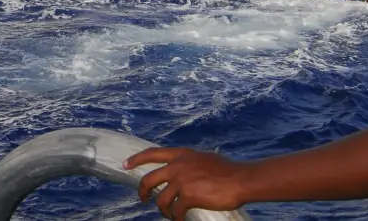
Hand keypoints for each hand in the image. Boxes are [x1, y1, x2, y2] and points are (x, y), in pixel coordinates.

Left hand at [123, 147, 248, 220]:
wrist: (241, 179)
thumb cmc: (228, 171)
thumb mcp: (203, 158)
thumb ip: (189, 163)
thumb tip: (181, 173)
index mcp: (182, 154)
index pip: (152, 153)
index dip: (136, 159)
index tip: (125, 164)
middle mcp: (178, 165)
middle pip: (149, 179)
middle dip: (143, 191)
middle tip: (143, 199)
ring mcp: (182, 180)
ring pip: (161, 200)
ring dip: (164, 211)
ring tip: (171, 215)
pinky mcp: (188, 195)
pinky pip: (176, 211)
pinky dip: (177, 218)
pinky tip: (181, 220)